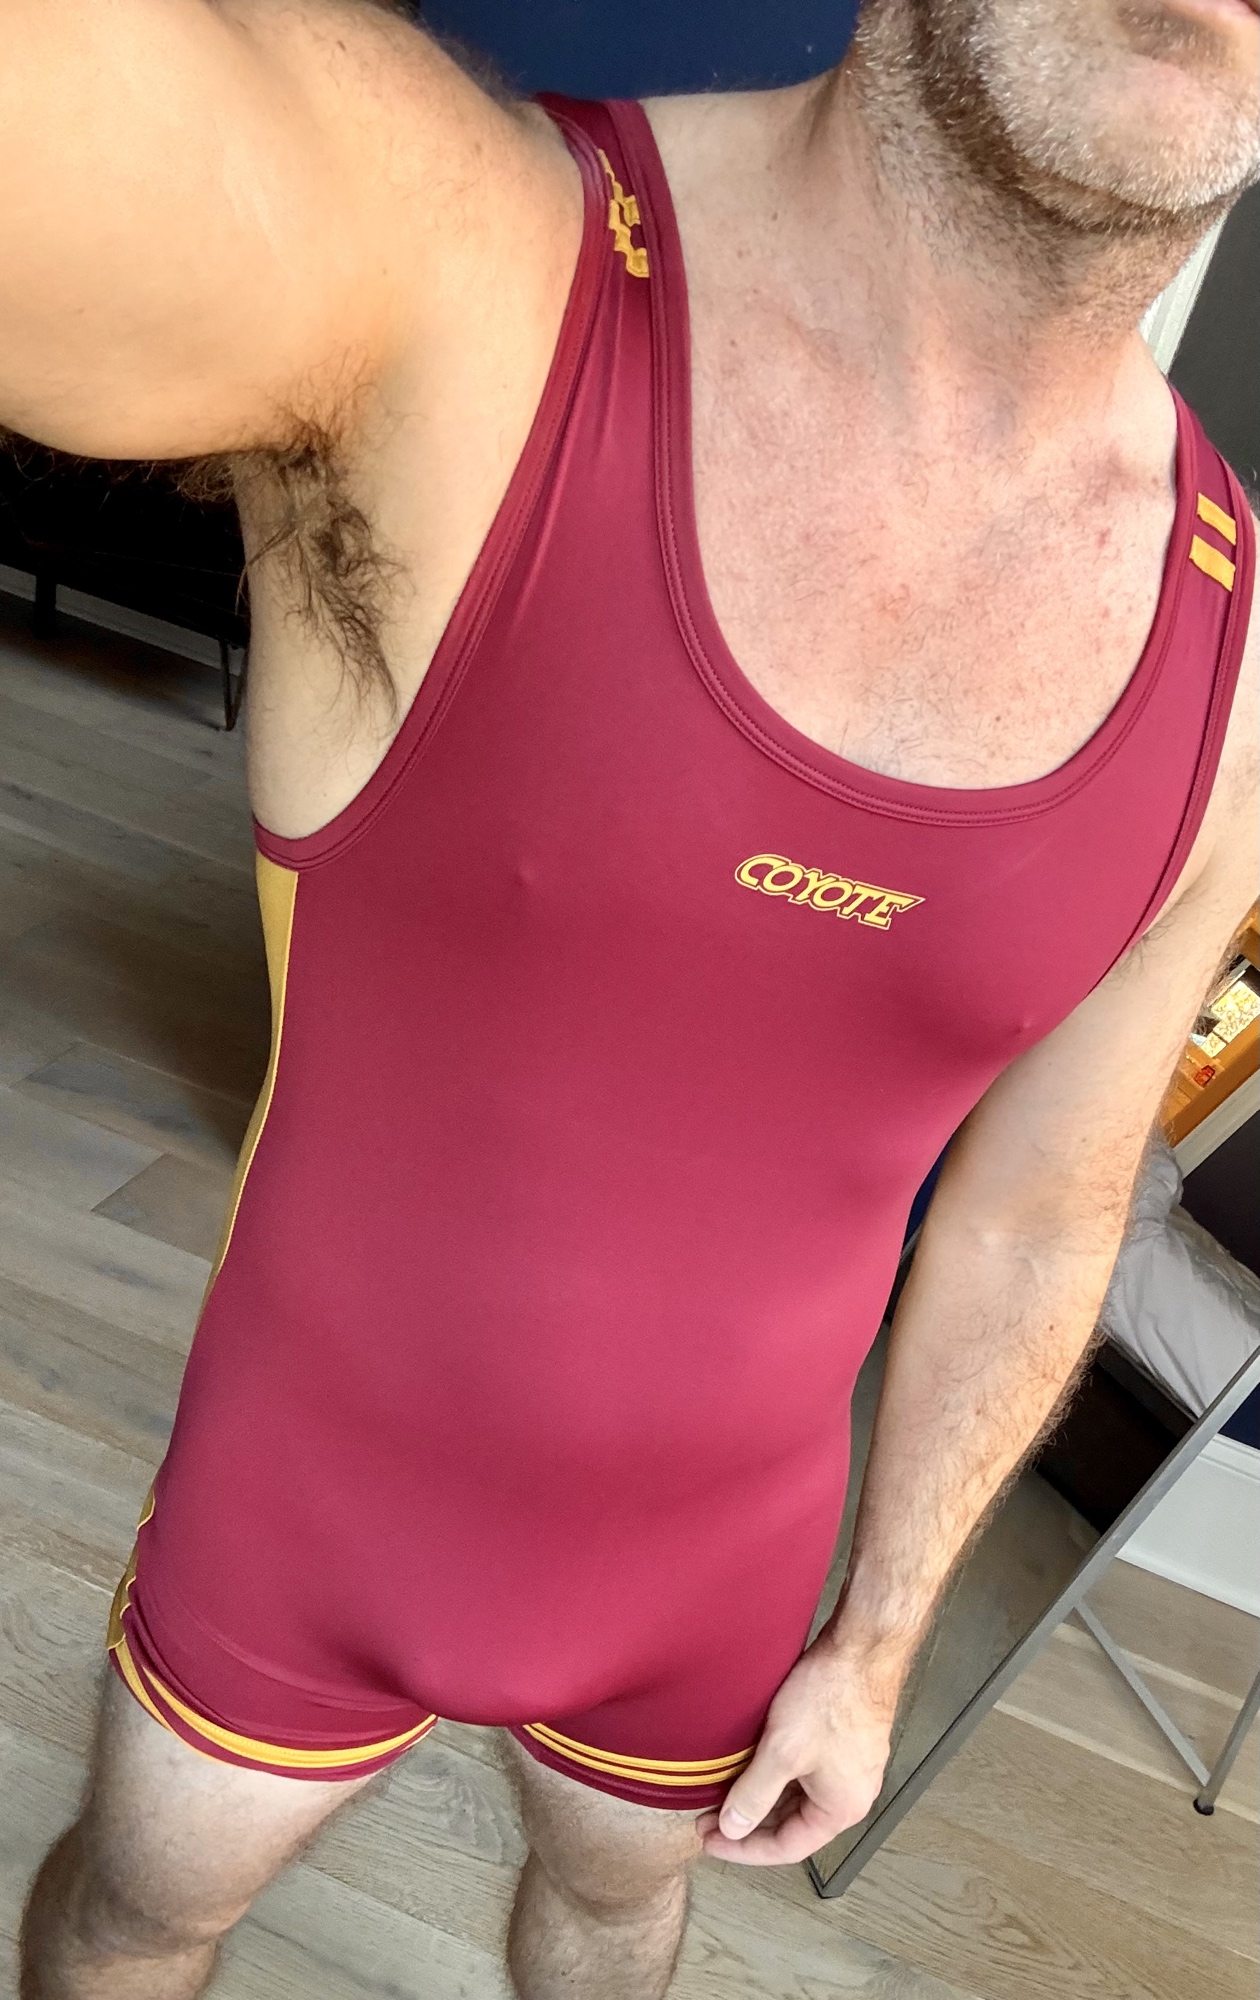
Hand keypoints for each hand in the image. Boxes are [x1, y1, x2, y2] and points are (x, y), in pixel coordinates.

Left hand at [695, 1633, 899, 1865]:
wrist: (862, 1648)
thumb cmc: (830, 1697)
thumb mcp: (783, 1751)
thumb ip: (754, 1795)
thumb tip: (731, 1829)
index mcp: (841, 1809)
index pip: (787, 1847)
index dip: (744, 1849)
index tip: (712, 1841)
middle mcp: (851, 1795)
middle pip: (793, 1824)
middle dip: (750, 1823)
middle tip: (709, 1817)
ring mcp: (850, 1768)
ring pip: (797, 1798)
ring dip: (762, 1798)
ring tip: (724, 1792)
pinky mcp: (844, 1743)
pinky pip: (806, 1774)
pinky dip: (777, 1777)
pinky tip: (752, 1765)